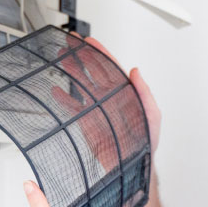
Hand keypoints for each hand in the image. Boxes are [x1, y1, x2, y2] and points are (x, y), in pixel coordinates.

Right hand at [58, 35, 161, 155]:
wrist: (131, 165)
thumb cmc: (145, 142)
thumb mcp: (151, 116)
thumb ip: (144, 93)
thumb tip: (136, 72)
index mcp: (124, 92)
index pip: (110, 66)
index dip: (99, 52)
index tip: (89, 41)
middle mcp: (109, 97)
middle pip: (92, 70)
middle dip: (81, 55)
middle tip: (70, 43)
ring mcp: (96, 107)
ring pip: (81, 83)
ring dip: (71, 71)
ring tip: (60, 58)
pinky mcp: (86, 121)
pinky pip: (73, 106)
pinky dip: (64, 98)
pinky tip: (56, 90)